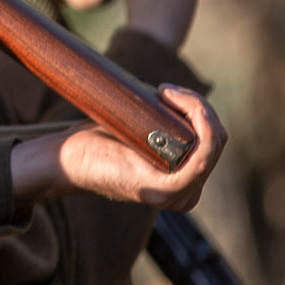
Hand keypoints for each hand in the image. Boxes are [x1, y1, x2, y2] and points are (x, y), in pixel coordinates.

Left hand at [9, 87, 226, 210]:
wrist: (67, 157)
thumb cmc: (100, 140)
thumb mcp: (144, 130)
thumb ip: (166, 124)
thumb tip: (180, 96)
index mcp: (184, 183)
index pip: (216, 141)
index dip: (201, 109)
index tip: (169, 90)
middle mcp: (186, 195)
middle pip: (217, 140)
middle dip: (199, 105)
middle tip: (165, 89)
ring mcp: (177, 195)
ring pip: (213, 143)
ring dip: (197, 109)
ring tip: (165, 93)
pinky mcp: (164, 190)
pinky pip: (203, 158)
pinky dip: (202, 127)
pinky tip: (183, 107)